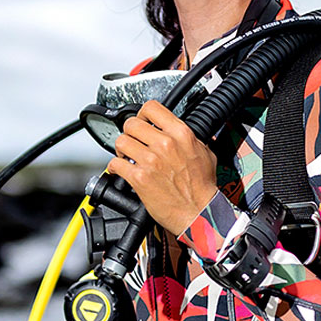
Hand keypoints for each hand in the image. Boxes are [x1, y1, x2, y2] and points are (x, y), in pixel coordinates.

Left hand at [106, 99, 219, 235]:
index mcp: (181, 134)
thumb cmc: (203, 188)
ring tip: (126, 156)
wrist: (199, 213)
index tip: (142, 121)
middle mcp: (165, 144)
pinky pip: (116, 164)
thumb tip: (184, 133)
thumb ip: (191, 139)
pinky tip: (122, 170)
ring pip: (121, 141)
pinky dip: (115, 167)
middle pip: (132, 124)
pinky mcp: (139, 178)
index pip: (151, 108)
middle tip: (133, 141)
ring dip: (121, 149)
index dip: (142, 114)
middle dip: (130, 132)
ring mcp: (151, 161)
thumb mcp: (205, 154)